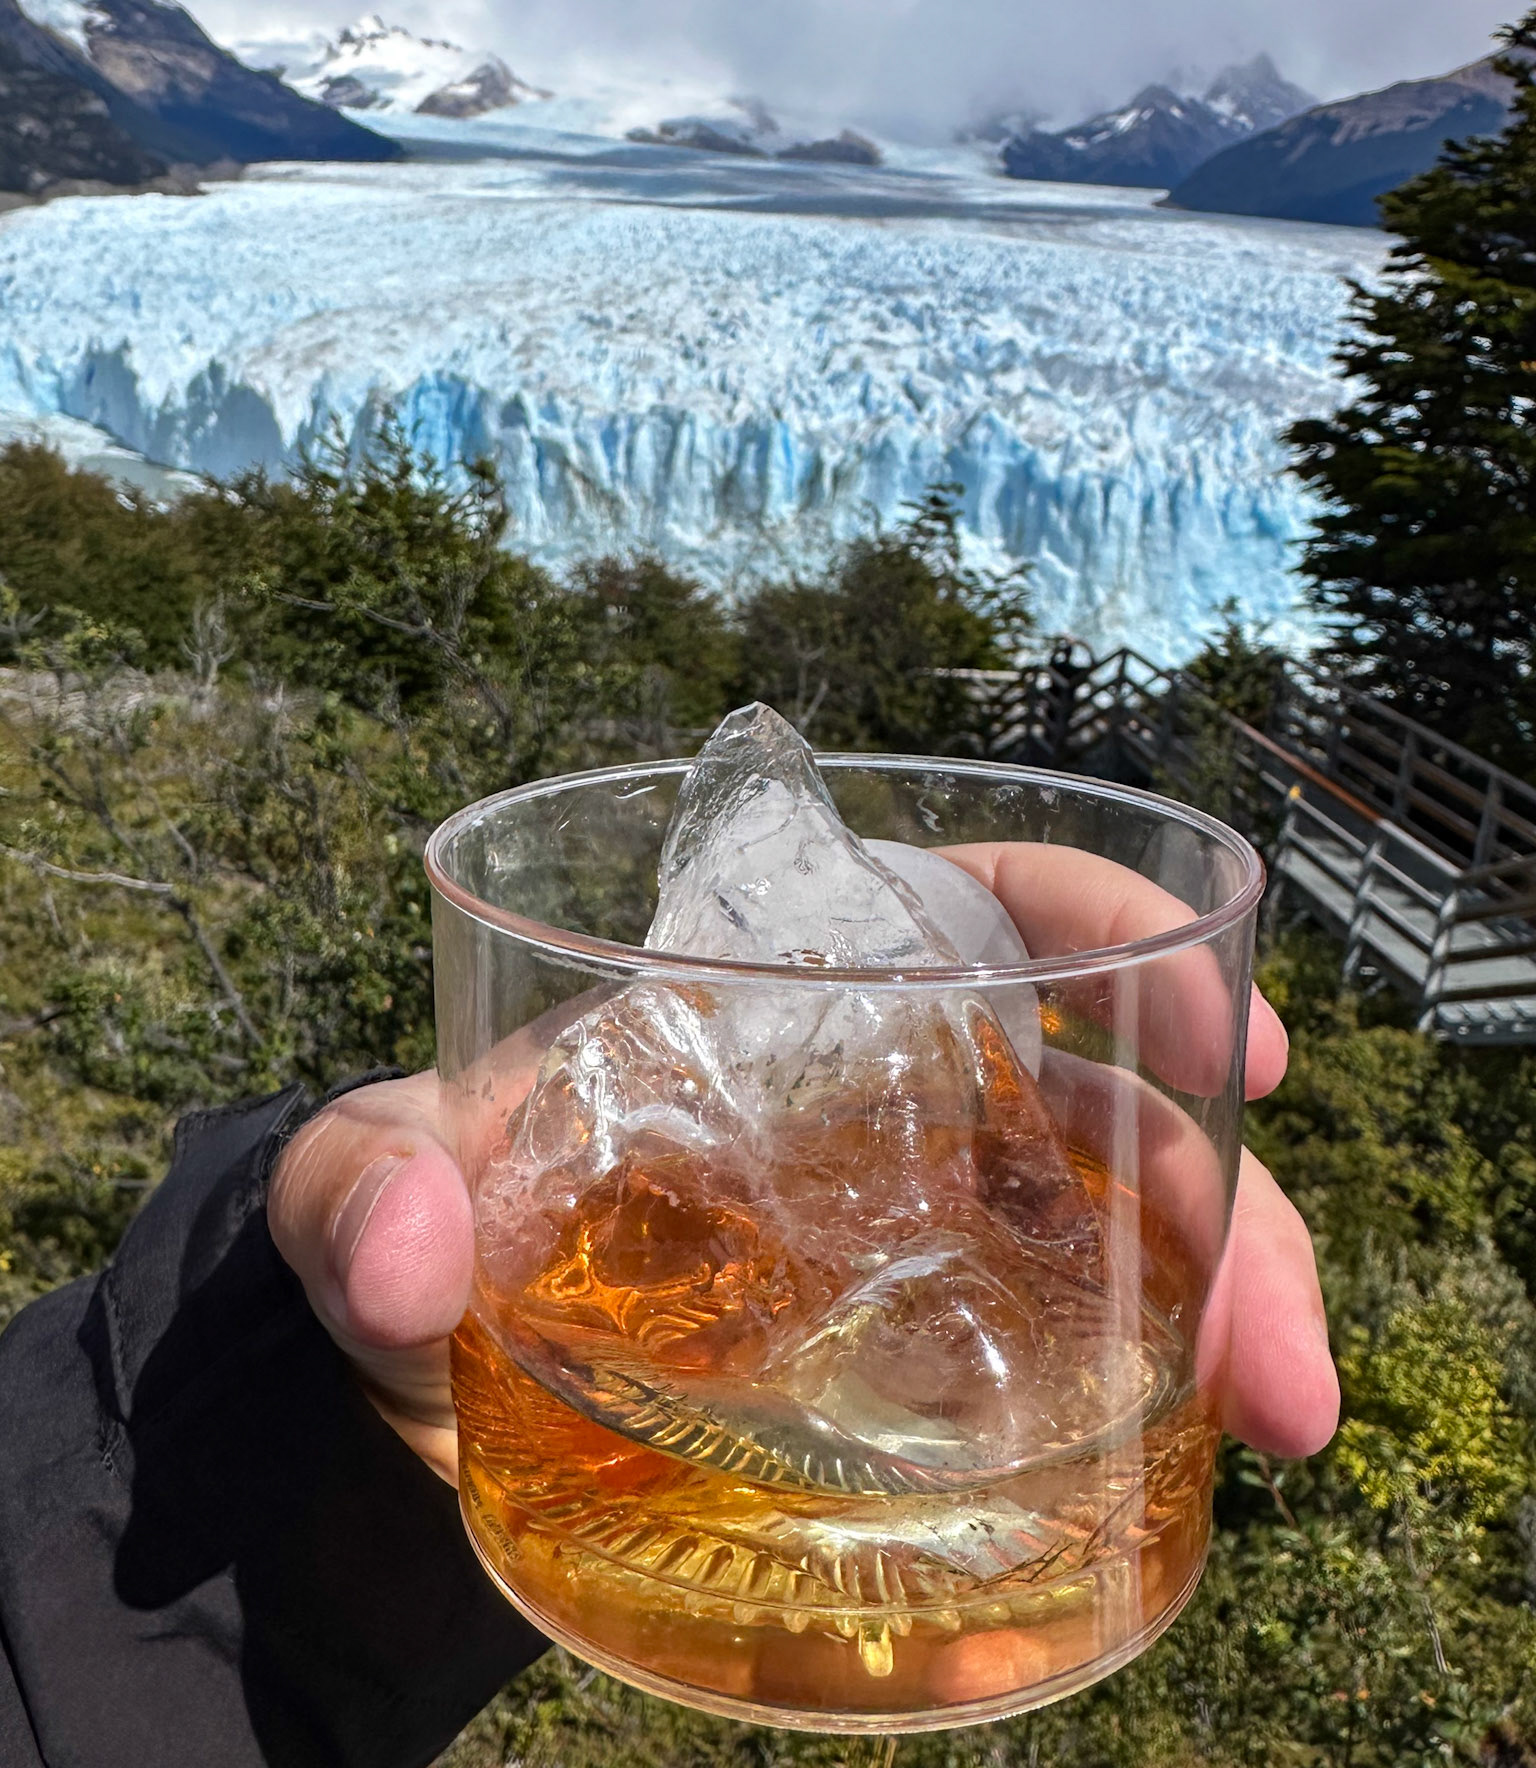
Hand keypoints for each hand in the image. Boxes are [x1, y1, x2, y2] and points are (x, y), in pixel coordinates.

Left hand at [269, 850, 1339, 1484]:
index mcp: (787, 993)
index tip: (1219, 1022)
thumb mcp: (368, 1183)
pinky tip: (1168, 1512)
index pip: (982, 909)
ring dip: (1223, 1315)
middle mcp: (885, 1102)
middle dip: (1222, 1192)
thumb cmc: (425, 1224)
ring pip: (1122, 1237)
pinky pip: (1058, 1371)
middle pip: (1105, 1101)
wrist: (421, 1395)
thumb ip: (361, 1189)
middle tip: (1271, 1331)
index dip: (1117, 933)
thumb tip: (411, 1257)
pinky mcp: (916, 1367)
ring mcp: (916, 1239)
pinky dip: (1126, 1427)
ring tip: (1277, 1421)